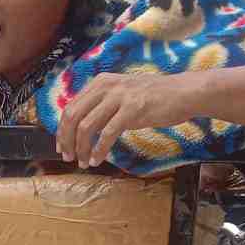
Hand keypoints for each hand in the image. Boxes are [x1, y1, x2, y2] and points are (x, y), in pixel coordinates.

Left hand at [56, 71, 196, 168]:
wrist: (183, 93)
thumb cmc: (153, 98)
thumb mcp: (122, 94)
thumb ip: (101, 105)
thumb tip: (80, 126)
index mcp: (100, 82)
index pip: (71, 107)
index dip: (62, 130)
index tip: (61, 146)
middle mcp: (106, 86)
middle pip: (73, 117)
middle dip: (66, 140)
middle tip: (68, 157)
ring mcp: (119, 97)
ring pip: (87, 127)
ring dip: (81, 148)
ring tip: (83, 162)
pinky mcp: (132, 110)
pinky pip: (107, 134)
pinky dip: (99, 150)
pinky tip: (97, 160)